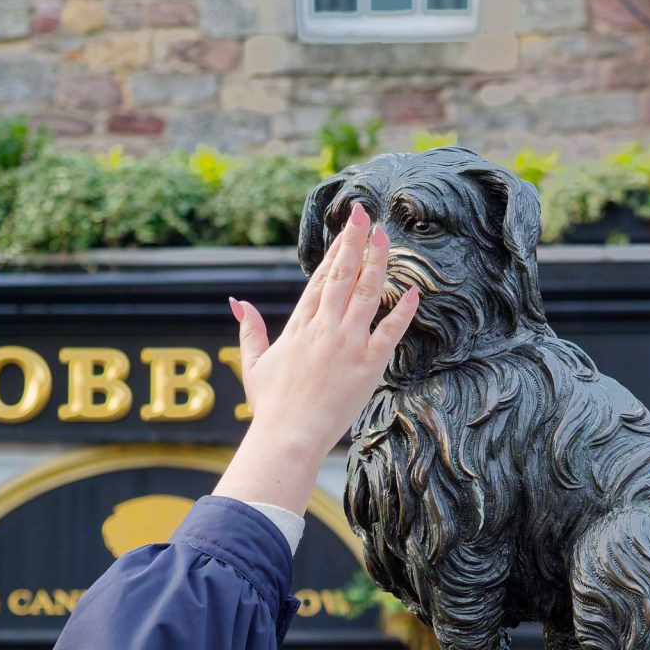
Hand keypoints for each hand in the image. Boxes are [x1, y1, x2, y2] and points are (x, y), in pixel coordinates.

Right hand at [213, 201, 417, 514]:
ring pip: (366, 292)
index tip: (346, 228)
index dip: (335, 250)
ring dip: (378, 262)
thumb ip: (249, 329)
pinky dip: (402, 310)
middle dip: (354, 241)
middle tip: (366, 214)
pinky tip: (413, 291)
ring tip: (387, 236)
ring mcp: (347, 343)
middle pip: (342, 274)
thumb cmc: (272, 406)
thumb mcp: (254, 363)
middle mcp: (324, 328)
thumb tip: (236, 301)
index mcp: (299, 326)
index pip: (320, 278)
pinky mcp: (367, 364)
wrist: (288, 436)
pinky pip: (390, 331)